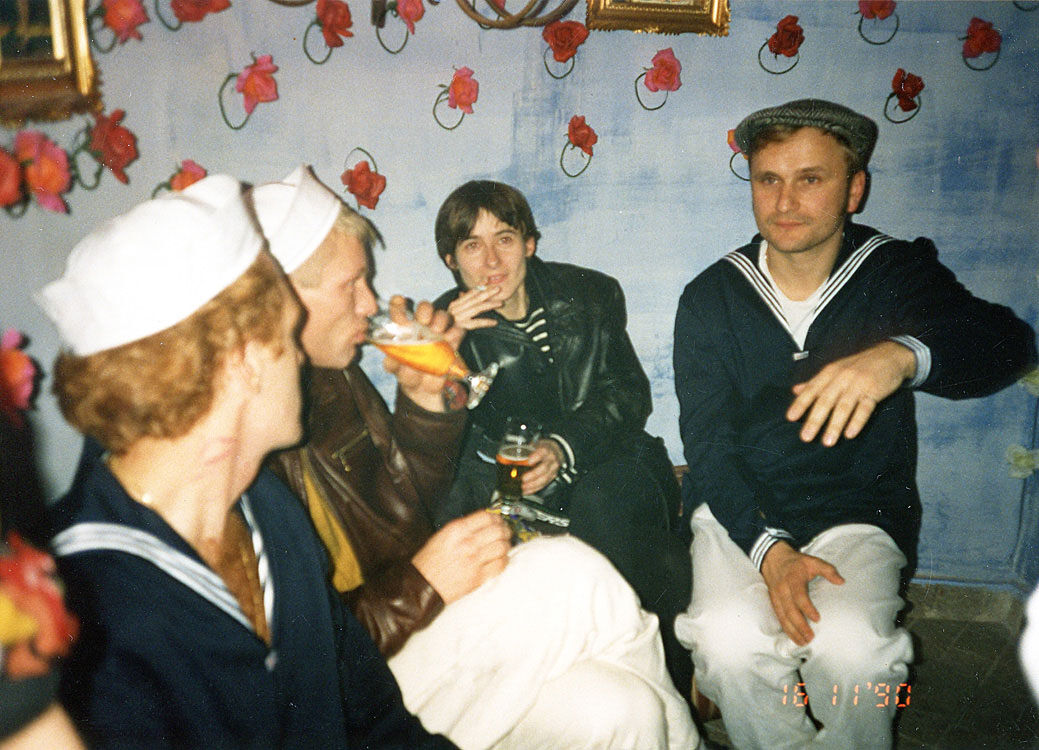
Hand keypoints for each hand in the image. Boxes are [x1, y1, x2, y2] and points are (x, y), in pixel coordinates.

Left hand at [382, 295, 464, 412]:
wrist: (424, 389)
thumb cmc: (407, 372)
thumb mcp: (396, 368)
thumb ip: (393, 363)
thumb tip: (395, 359)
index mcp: (404, 328)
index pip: (399, 309)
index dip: (399, 304)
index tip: (400, 304)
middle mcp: (422, 326)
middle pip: (425, 308)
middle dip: (425, 310)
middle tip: (424, 321)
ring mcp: (439, 332)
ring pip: (442, 316)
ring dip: (440, 320)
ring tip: (438, 332)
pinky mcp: (452, 340)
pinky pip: (457, 330)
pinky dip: (455, 332)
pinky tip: (450, 340)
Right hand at [411, 510, 510, 603]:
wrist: (421, 586)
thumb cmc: (427, 563)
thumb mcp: (441, 536)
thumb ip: (461, 529)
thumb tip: (480, 524)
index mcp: (457, 530)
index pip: (486, 516)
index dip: (496, 517)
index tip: (498, 520)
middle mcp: (467, 543)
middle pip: (498, 530)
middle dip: (505, 530)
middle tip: (505, 532)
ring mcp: (474, 560)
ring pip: (502, 547)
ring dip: (506, 545)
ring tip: (503, 546)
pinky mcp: (478, 577)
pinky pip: (500, 565)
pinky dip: (504, 561)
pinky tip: (500, 559)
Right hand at [447, 287, 501, 330]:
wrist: (438, 339)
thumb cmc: (446, 327)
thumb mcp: (452, 313)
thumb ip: (459, 303)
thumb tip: (462, 293)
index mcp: (454, 305)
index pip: (469, 293)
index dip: (479, 287)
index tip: (487, 282)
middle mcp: (456, 309)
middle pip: (474, 299)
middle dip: (487, 293)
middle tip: (498, 289)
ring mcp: (458, 318)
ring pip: (476, 308)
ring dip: (489, 304)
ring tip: (500, 303)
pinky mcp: (460, 327)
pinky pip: (476, 323)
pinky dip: (486, 322)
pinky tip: (494, 322)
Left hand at [521, 439, 563, 495]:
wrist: (557, 451)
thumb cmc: (544, 448)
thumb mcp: (535, 445)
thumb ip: (524, 452)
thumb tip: (507, 458)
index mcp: (546, 450)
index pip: (542, 452)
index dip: (536, 457)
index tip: (529, 461)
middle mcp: (551, 460)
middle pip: (544, 468)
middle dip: (533, 475)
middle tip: (523, 479)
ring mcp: (553, 469)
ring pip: (544, 479)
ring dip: (533, 485)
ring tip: (523, 487)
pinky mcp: (552, 477)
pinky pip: (544, 485)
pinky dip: (534, 489)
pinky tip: (526, 491)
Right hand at [760, 541, 844, 645]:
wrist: (772, 558)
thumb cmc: (796, 562)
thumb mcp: (812, 561)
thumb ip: (828, 570)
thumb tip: (842, 581)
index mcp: (793, 579)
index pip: (799, 596)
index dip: (807, 608)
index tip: (817, 619)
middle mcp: (782, 589)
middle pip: (790, 610)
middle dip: (799, 626)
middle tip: (811, 637)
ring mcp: (776, 596)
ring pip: (783, 616)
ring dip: (792, 631)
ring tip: (803, 642)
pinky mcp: (773, 601)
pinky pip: (779, 617)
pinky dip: (786, 629)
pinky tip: (794, 637)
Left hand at [786, 340, 916, 445]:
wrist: (890, 355)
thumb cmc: (858, 366)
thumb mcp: (835, 369)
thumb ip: (815, 382)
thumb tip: (795, 390)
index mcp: (829, 373)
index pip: (812, 390)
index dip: (801, 404)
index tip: (790, 418)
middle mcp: (842, 378)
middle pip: (826, 401)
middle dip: (815, 420)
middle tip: (806, 437)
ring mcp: (859, 384)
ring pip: (844, 406)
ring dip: (835, 425)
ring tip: (827, 442)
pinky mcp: (875, 391)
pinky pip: (865, 408)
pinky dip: (857, 421)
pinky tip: (850, 434)